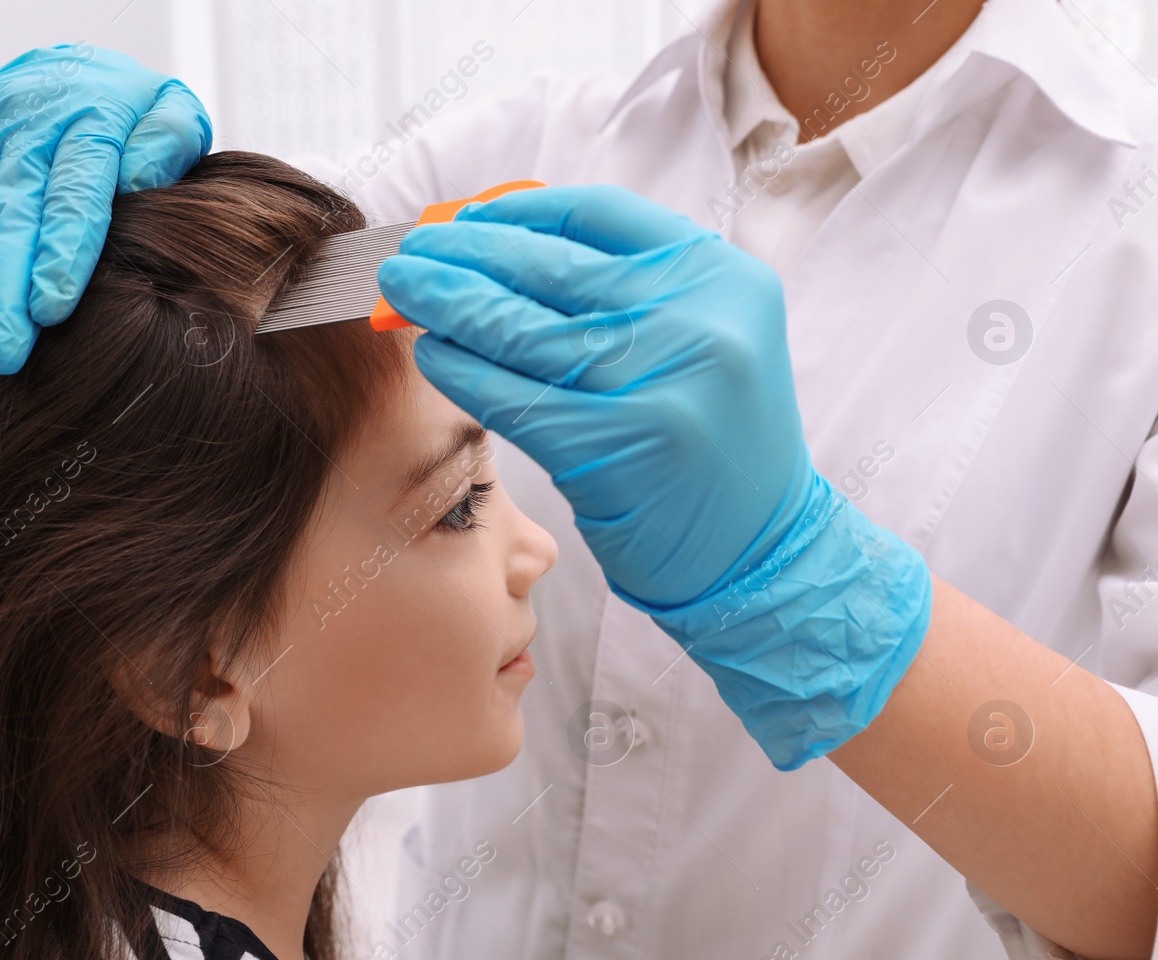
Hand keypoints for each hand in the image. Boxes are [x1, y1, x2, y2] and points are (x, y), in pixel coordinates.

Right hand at [0, 44, 211, 372]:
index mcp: (89, 119)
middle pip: (10, 213)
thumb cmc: (132, 114)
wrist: (76, 70)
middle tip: (2, 352)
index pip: (73, 192)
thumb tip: (142, 179)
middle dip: (1, 288)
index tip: (50, 310)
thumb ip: (169, 141)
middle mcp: (26, 125)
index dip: (59, 252)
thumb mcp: (174, 111)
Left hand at [377, 185, 931, 768]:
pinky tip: (432, 356)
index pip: (595, 214)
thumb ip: (620, 290)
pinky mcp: (613, 448)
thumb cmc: (709, 439)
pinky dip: (462, 371)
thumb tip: (493, 248)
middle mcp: (696, 319)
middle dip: (462, 253)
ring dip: (446, 304)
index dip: (513, 211)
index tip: (461, 219)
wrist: (758, 549)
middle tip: (407, 251)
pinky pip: (512, 396)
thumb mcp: (697, 338)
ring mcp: (657, 384)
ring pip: (520, 328)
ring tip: (399, 293)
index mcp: (718, 275)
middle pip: (547, 266)